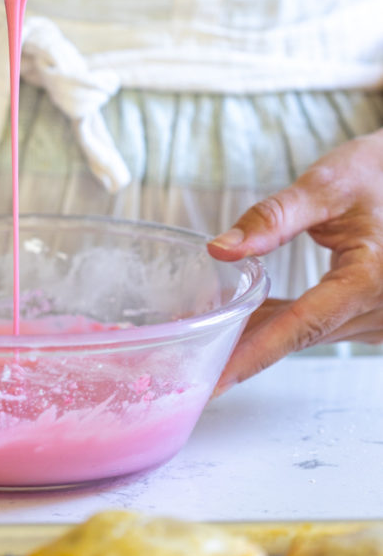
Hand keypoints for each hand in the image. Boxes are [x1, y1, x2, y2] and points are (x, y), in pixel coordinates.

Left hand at [207, 128, 382, 391]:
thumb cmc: (376, 174)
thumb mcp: (324, 187)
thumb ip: (272, 218)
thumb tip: (219, 250)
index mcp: (370, 280)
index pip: (301, 326)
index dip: (253, 355)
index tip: (216, 381)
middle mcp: (380, 310)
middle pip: (299, 335)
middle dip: (244, 346)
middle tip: (191, 358)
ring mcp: (379, 318)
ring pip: (307, 333)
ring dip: (261, 333)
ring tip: (207, 329)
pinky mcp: (371, 315)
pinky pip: (319, 324)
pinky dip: (283, 321)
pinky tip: (246, 316)